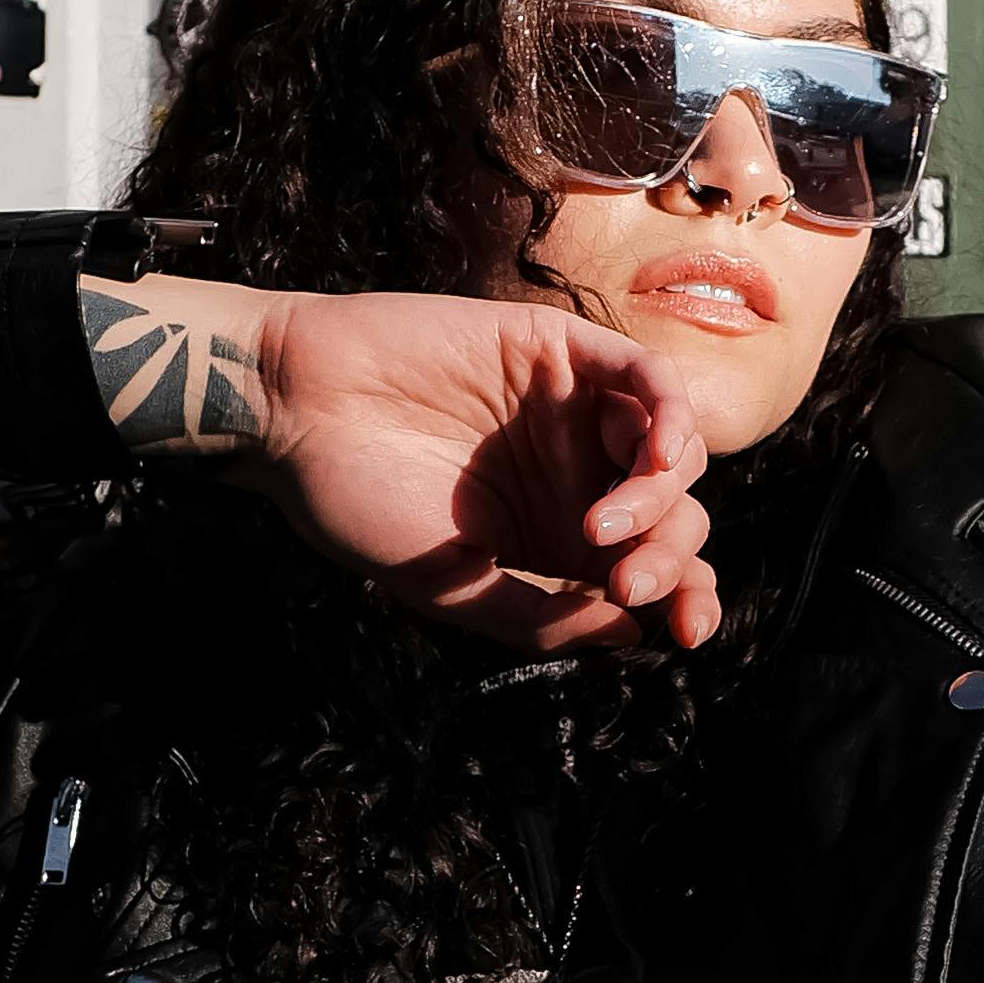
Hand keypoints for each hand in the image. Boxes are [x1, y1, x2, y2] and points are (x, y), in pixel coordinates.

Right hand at [85, 275, 718, 650]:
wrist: (297, 410)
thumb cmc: (357, 502)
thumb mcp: (451, 586)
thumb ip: (543, 615)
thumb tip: (637, 634)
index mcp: (554, 540)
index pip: (653, 571)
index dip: (686, 601)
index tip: (686, 634)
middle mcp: (575, 474)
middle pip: (676, 520)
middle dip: (670, 561)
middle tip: (624, 580)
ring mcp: (572, 410)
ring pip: (674, 453)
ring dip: (664, 500)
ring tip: (603, 528)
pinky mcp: (561, 348)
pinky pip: (647, 377)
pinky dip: (669, 419)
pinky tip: (652, 460)